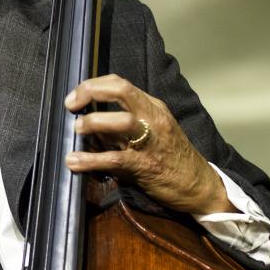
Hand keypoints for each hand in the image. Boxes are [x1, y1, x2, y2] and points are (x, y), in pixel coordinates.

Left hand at [63, 74, 234, 214]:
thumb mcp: (150, 132)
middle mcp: (153, 118)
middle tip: (71, 105)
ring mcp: (151, 141)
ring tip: (77, 130)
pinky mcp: (146, 166)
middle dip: (91, 91)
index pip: (120, 84)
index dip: (93, 85)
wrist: (199, 185)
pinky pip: (116, 159)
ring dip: (94, 122)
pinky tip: (74, 162)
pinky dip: (91, 159)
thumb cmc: (171, 158)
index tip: (74, 97)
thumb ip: (121, 126)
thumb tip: (87, 123)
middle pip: (122, 91)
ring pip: (123, 120)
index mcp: (152, 108)